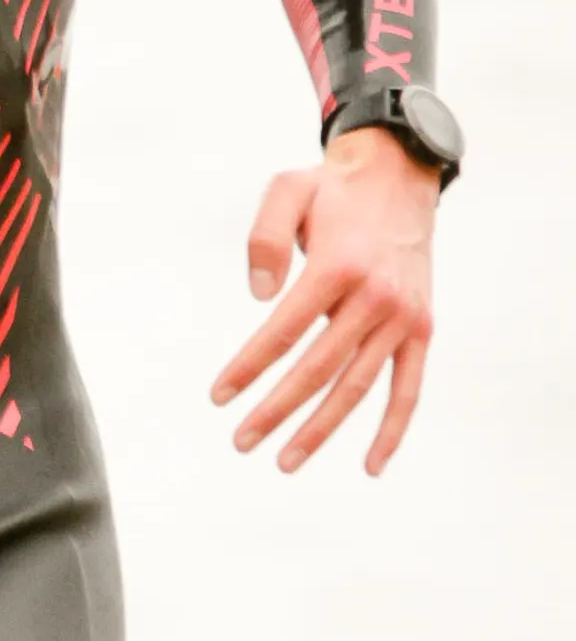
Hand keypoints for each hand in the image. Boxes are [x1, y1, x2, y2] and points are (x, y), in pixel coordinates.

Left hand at [210, 126, 438, 475]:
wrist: (399, 176)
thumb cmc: (333, 191)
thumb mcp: (287, 191)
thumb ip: (264, 239)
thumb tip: (259, 296)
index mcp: (337, 266)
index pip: (282, 331)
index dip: (248, 367)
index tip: (218, 396)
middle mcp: (374, 298)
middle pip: (316, 369)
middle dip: (276, 410)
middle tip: (241, 441)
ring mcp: (402, 317)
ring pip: (357, 387)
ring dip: (321, 429)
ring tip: (285, 460)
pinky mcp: (422, 329)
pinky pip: (409, 389)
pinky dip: (393, 430)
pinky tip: (371, 464)